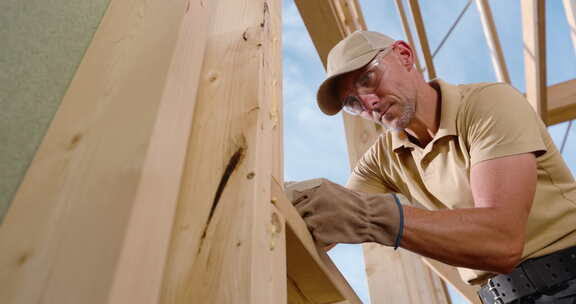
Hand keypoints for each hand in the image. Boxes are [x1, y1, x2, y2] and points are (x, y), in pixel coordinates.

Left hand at [286, 178, 402, 247]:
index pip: (294, 195)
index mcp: (317, 187)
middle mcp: (314, 200)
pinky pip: (311, 236)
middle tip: (315, 221)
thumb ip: (316, 194)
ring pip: (302, 224)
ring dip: (310, 228)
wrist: (372, 217)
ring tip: (327, 226)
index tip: (294, 209)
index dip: (294, 204)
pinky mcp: (318, 232)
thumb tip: (296, 196)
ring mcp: (315, 216)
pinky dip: (318, 237)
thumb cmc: (354, 205)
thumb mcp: (334, 191)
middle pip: (296, 211)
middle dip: (302, 217)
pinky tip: (331, 233)